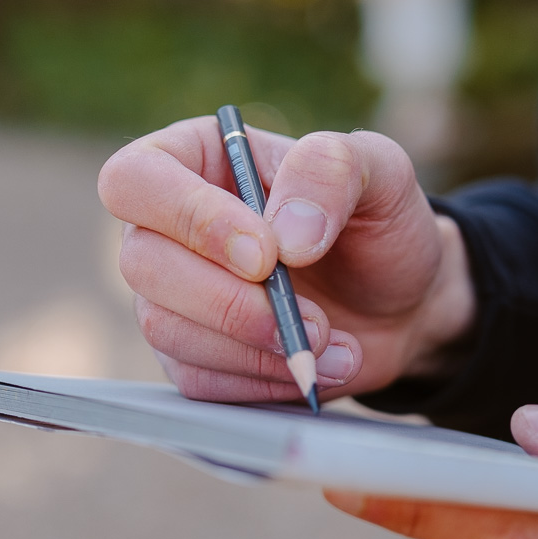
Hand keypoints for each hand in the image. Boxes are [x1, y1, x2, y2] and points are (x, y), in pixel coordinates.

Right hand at [97, 118, 475, 402]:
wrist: (402, 302)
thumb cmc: (378, 224)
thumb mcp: (380, 171)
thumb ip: (332, 171)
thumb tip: (285, 234)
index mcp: (194, 157)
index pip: (135, 179)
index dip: (191, 219)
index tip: (266, 254)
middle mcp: (166, 226)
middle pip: (143, 264)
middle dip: (230, 301)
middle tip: (311, 317)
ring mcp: (171, 295)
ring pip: (165, 328)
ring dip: (254, 347)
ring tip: (330, 341)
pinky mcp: (190, 356)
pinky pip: (196, 380)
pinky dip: (262, 381)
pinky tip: (318, 366)